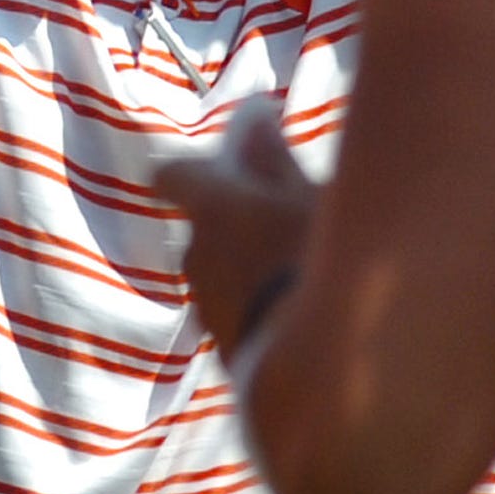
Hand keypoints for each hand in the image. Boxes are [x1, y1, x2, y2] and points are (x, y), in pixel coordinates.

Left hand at [153, 100, 320, 359]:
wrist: (318, 371)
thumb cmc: (320, 262)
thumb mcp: (313, 199)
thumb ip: (276, 162)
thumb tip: (253, 122)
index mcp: (212, 210)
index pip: (173, 174)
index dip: (194, 171)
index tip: (225, 170)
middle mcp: (196, 256)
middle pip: (205, 228)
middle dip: (236, 224)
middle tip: (287, 224)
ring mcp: (206, 307)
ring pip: (221, 273)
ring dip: (249, 267)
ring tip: (303, 274)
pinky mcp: (225, 351)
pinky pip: (237, 311)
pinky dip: (258, 305)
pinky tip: (300, 313)